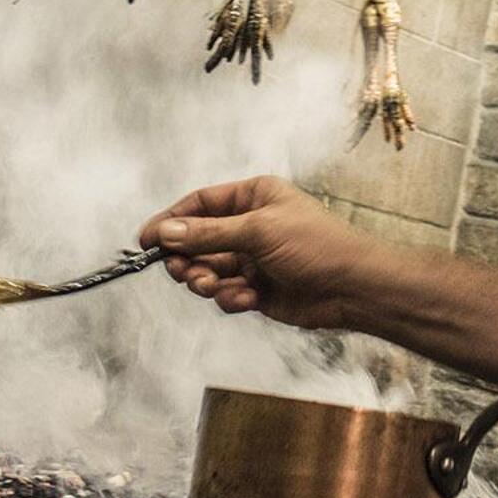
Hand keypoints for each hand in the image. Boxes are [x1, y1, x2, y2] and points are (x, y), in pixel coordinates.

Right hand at [138, 176, 380, 330]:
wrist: (353, 288)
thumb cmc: (316, 246)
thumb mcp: (258, 232)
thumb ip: (208, 234)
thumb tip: (165, 233)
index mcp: (253, 197)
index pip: (200, 204)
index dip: (171, 221)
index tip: (145, 241)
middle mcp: (250, 225)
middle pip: (198, 240)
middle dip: (188, 259)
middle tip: (183, 272)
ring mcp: (253, 259)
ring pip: (209, 270)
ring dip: (207, 281)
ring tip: (215, 288)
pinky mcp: (257, 289)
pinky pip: (226, 293)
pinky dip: (231, 298)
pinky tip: (249, 299)